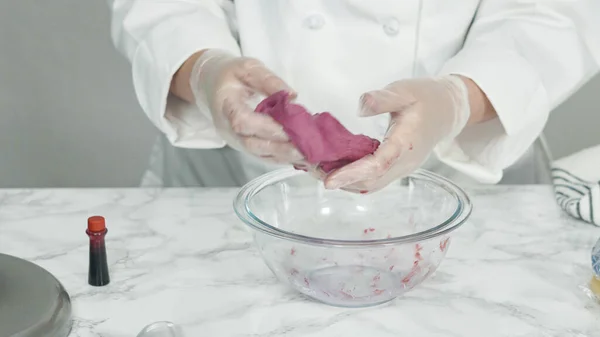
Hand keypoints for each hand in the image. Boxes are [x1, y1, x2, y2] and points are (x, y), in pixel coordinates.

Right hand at [190, 49, 302, 162]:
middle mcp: (228, 128)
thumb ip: (268, 80)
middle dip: (281, 148)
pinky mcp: (244, 146)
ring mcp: (235, 140)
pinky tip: (302, 158)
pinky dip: (283, 158)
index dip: (267, 127)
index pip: (242, 121)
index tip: (291, 127)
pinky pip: (263, 156)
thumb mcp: (248, 67)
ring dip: (285, 156)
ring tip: (309, 156)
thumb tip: (292, 95)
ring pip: (259, 154)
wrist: (211, 86)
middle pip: (252, 144)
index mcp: (225, 105)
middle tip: (307, 148)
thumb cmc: (230, 74)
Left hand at [323, 75, 470, 192]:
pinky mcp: (398, 169)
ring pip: (372, 184)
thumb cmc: (425, 98)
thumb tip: (361, 105)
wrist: (448, 110)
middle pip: (371, 181)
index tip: (329, 180)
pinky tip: (336, 168)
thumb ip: (383, 98)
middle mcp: (405, 162)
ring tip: (319, 170)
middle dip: (341, 181)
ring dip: (346, 182)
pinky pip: (375, 180)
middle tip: (312, 170)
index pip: (377, 165)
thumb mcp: (404, 90)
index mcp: (406, 142)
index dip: (352, 174)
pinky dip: (354, 178)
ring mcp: (402, 168)